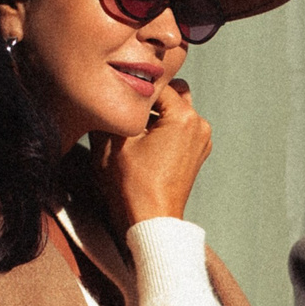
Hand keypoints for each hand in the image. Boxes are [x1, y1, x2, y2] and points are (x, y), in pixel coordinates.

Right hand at [90, 77, 212, 228]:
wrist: (149, 222)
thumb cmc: (131, 186)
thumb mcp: (111, 142)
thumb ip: (110, 110)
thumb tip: (103, 91)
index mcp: (184, 117)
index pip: (157, 83)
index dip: (134, 84)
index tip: (118, 88)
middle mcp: (199, 125)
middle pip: (173, 92)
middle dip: (151, 96)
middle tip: (127, 106)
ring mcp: (201, 140)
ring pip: (177, 109)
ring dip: (157, 112)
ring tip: (133, 124)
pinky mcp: (196, 153)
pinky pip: (180, 127)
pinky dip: (164, 126)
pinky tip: (143, 139)